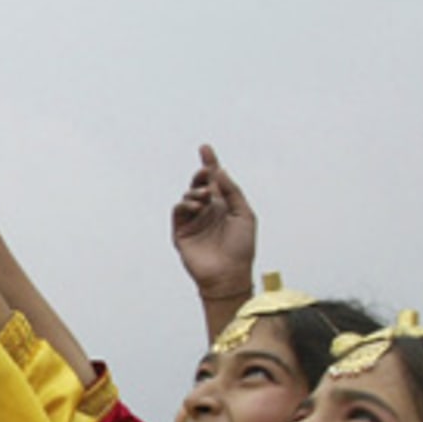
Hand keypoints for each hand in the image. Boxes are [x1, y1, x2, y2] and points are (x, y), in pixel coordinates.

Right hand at [170, 145, 256, 298]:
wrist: (229, 273)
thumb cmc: (241, 247)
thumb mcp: (244, 214)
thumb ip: (232, 192)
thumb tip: (220, 172)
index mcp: (223, 206)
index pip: (215, 181)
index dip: (210, 164)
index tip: (205, 148)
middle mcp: (207, 211)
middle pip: (199, 185)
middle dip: (201, 175)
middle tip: (206, 172)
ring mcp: (194, 222)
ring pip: (188, 197)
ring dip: (195, 192)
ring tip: (205, 198)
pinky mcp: (181, 233)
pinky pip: (178, 212)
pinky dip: (184, 205)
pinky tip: (196, 207)